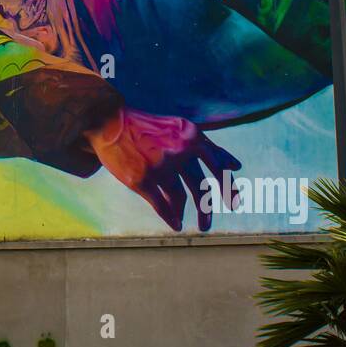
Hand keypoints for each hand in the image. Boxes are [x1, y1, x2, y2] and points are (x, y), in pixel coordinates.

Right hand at [87, 107, 240, 231]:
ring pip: (179, 199)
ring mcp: (160, 167)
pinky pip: (161, 206)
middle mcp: (178, 152)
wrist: (109, 121)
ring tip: (181, 220)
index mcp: (191, 137)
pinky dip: (170, 217)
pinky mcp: (141, 180)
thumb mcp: (181, 129)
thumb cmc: (148, 127)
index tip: (235, 204)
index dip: (228, 187)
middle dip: (206, 210)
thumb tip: (236, 166)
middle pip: (200, 189)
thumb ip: (208, 146)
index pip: (217, 168)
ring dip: (181, 213)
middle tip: (207, 226)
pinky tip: (174, 223)